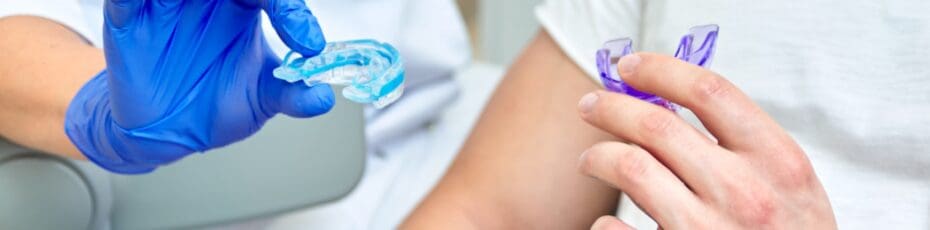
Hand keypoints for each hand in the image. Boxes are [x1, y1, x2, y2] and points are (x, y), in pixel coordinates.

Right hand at [65, 0, 333, 173]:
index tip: (309, 45)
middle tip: (265, 3)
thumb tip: (322, 97)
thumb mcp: (262, 99)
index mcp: (243, 5)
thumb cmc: (215, 101)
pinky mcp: (129, 18)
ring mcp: (167, 5)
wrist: (169, 132)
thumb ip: (292, 94)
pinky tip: (146, 3)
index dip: (292, 13)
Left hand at [576, 53, 835, 228]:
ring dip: (599, 156)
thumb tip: (667, 100)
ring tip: (593, 159)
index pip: (709, 92)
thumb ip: (745, 143)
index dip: (659, 71)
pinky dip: (604, 221)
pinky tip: (608, 219)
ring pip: (630, 167)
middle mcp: (745, 193)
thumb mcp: (789, 184)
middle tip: (591, 106)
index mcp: (778, 162)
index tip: (629, 67)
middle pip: (656, 125)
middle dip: (611, 107)